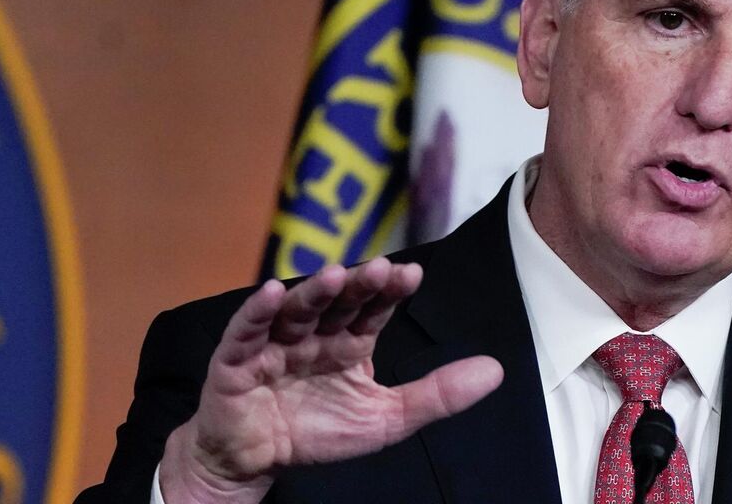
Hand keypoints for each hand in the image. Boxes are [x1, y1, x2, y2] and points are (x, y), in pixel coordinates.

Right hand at [158, 258, 504, 502]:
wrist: (255, 463)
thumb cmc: (317, 432)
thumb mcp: (387, 418)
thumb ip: (438, 394)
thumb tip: (496, 370)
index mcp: (348, 342)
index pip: (373, 308)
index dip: (389, 291)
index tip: (412, 275)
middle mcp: (313, 334)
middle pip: (336, 302)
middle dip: (356, 284)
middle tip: (379, 268)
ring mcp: (274, 343)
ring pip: (295, 310)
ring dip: (312, 292)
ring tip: (332, 276)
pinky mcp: (235, 360)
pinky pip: (245, 332)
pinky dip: (256, 312)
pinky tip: (270, 292)